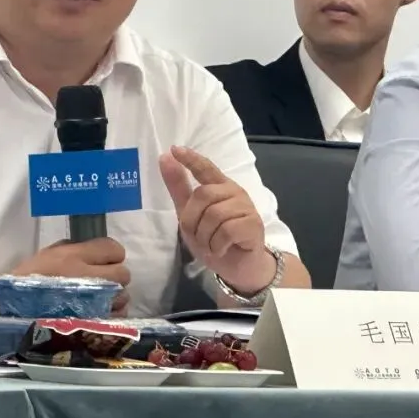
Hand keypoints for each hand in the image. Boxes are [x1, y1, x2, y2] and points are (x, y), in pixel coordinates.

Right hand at [12, 238, 130, 315]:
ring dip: (115, 297)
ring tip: (99, 300)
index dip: (110, 254)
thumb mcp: (47, 255)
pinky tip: (98, 313)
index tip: (102, 260)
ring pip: (123, 296)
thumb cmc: (28, 281)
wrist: (13, 312)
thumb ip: (73, 249)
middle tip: (102, 281)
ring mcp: (94, 302)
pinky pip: (117, 316)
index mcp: (74, 256)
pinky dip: (112, 314)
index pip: (113, 248)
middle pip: (123, 272)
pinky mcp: (94, 323)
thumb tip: (94, 250)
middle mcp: (88, 277)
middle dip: (115, 276)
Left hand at [159, 146, 274, 294]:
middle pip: (203, 196)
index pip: (205, 167)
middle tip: (199, 236)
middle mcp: (233, 191)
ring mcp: (246, 207)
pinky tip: (221, 249)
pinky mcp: (254, 224)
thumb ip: (179, 188)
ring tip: (212, 245)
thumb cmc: (213, 239)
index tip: (175, 149)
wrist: (237, 267)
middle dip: (193, 220)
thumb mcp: (190, 215)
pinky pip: (226, 231)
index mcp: (218, 186)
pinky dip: (217, 245)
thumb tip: (164, 157)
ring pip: (214, 215)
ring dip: (205, 237)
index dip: (191, 159)